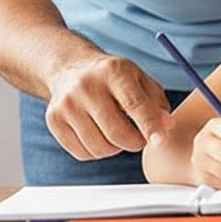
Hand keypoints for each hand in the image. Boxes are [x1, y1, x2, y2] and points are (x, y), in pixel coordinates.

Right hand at [45, 53, 174, 160]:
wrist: (71, 68)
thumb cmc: (113, 77)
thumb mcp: (139, 79)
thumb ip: (156, 102)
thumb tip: (166, 126)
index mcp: (113, 70)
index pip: (134, 104)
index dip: (150, 125)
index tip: (161, 141)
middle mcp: (86, 86)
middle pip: (116, 132)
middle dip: (135, 142)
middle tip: (141, 137)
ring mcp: (67, 104)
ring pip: (100, 147)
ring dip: (116, 148)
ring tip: (118, 131)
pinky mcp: (53, 120)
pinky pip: (82, 153)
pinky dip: (97, 151)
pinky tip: (99, 133)